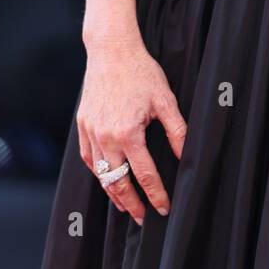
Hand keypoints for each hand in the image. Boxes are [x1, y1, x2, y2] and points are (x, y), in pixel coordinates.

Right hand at [77, 38, 187, 224]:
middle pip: (118, 182)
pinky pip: (88, 158)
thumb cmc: (141, 72)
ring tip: (127, 205)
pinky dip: (98, 173)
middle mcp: (106, 137)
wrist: (111, 50)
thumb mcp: (165, 100)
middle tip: (144, 218)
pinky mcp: (83, 126)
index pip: (144, 175)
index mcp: (128, 133)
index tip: (164, 209)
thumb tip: (186, 156)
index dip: (156, 195)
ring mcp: (91, 132)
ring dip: (114, 193)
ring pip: (101, 174)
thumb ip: (177, 130)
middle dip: (132, 204)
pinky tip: (108, 179)